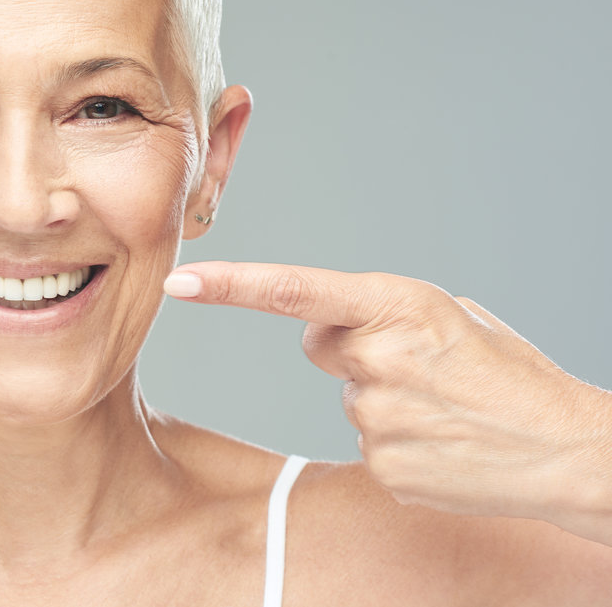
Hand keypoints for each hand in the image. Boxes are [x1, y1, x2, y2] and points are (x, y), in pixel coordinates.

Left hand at [164, 261, 611, 535]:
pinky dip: (395, 440)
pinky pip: (365, 441)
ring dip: (382, 396)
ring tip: (441, 406)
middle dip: (350, 346)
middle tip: (416, 363)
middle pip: (318, 343)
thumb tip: (324, 327)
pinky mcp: (381, 465)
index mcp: (398, 305)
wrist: (567, 450)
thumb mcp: (451, 316)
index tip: (179, 281)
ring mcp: (377, 416)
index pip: (292, 290)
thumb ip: (380, 313)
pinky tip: (439, 441)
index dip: (229, 286)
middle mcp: (379, 356)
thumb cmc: (509, 375)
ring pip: (347, 395)